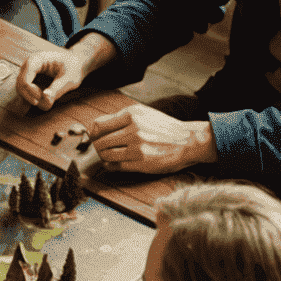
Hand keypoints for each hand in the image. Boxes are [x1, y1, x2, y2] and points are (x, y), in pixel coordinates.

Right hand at [17, 45, 88, 109]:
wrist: (74, 63)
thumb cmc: (73, 67)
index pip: (24, 79)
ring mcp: (26, 72)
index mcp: (37, 60)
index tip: (42, 99)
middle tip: (47, 102)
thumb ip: (58, 88)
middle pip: (20, 85)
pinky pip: (23, 91)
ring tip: (47, 100)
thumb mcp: (70, 78)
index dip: (31, 93)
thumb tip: (45, 98)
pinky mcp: (28, 79)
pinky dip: (29, 99)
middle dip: (31, 96)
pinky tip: (39, 102)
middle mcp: (28, 65)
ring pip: (20, 89)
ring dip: (31, 98)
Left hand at [88, 105, 215, 174]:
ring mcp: (137, 148)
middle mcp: (134, 130)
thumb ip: (119, 118)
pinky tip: (114, 162)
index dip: (92, 133)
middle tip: (101, 148)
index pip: (98, 126)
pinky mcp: (141, 164)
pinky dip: (110, 165)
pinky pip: (115, 166)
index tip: (94, 137)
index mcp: (132, 115)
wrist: (188, 141)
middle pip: (99, 142)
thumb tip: (94, 126)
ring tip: (109, 154)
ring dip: (103, 156)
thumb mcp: (143, 114)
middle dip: (97, 146)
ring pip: (105, 155)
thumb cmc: (163, 128)